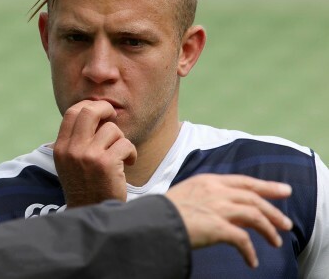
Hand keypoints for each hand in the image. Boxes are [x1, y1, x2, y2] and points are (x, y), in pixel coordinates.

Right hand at [53, 100, 136, 206]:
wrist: (92, 213)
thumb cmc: (85, 186)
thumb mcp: (70, 162)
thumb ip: (76, 139)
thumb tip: (94, 111)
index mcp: (61, 148)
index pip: (72, 112)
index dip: (89, 106)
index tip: (100, 112)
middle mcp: (72, 150)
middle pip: (89, 111)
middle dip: (106, 109)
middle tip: (113, 117)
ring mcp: (88, 156)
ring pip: (112, 129)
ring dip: (121, 140)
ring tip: (120, 154)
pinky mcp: (106, 164)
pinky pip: (125, 144)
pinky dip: (131, 153)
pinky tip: (128, 163)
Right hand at [166, 174, 292, 268]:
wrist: (154, 221)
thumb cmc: (164, 210)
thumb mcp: (187, 193)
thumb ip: (206, 195)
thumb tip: (221, 206)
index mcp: (209, 180)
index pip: (244, 181)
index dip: (266, 186)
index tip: (283, 190)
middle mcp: (217, 191)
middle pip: (254, 198)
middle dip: (274, 211)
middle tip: (287, 223)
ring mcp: (219, 208)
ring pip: (255, 216)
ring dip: (268, 230)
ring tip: (276, 242)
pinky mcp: (219, 227)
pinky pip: (243, 241)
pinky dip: (250, 252)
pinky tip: (251, 261)